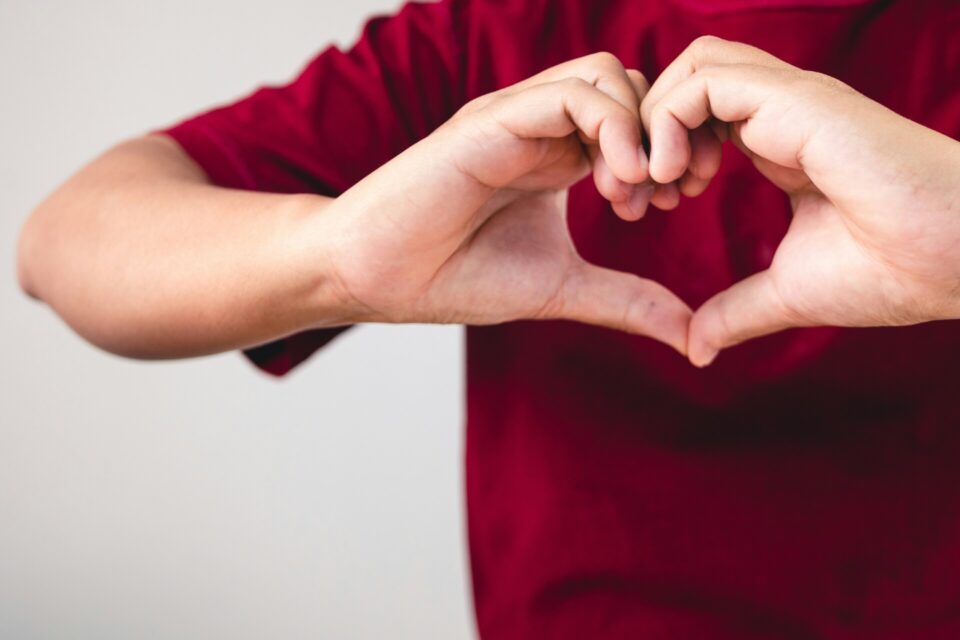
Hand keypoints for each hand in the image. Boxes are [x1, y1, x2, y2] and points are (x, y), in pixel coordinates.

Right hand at [322, 53, 691, 353]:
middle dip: (666, 135)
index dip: (670, 153)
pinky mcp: (492, 120)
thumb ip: (627, 300)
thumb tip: (692, 334)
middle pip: (632, 84)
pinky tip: (617, 182)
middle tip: (663, 197)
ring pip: (608, 75)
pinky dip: (612, 128)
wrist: (379, 278)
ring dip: (641, 128)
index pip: (637, 117)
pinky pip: (571, 94)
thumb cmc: (456, 277)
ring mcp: (517, 117)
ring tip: (635, 191)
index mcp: (559, 155)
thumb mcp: (563, 287)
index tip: (670, 205)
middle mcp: (541, 126)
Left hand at [640, 36, 959, 366]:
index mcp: (779, 143)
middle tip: (632, 192)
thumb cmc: (891, 272)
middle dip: (641, 130)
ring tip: (651, 183)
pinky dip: (669, 119)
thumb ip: (736, 311)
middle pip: (685, 79)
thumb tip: (697, 347)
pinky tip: (672, 176)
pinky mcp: (798, 100)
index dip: (655, 152)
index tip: (645, 207)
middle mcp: (781, 112)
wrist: (955, 263)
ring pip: (693, 64)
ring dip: (652, 120)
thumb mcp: (788, 293)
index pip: (695, 114)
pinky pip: (706, 78)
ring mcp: (790, 100)